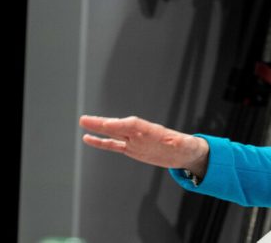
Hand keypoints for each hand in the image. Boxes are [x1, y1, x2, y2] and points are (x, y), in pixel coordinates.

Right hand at [79, 115, 208, 177]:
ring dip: (98, 129)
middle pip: (119, 127)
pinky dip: (101, 142)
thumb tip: (182, 142)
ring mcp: (134, 140)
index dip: (121, 125)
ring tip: (83, 123)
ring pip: (113, 134)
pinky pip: (113, 145)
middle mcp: (140, 134)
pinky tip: (88, 138)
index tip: (108, 124)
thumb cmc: (187, 146)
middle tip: (85, 119)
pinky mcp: (132, 149)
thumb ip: (181, 143)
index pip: (134, 126)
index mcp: (152, 131)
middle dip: (103, 124)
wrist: (185, 152)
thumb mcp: (185, 145)